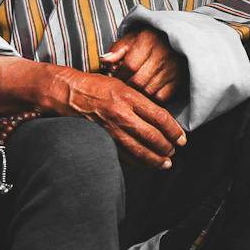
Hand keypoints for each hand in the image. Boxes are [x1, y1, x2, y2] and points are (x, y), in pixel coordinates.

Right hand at [54, 67, 186, 168]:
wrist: (68, 93)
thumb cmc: (96, 86)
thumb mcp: (123, 85)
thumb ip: (141, 101)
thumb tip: (161, 119)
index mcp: (129, 97)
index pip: (160, 117)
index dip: (174, 130)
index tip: (182, 138)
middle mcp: (121, 113)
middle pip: (152, 136)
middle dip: (167, 147)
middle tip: (174, 151)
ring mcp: (110, 128)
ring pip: (138, 150)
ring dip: (154, 159)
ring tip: (164, 163)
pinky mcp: (101, 139)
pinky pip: (123, 155)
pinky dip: (136, 161)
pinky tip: (144, 164)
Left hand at [103, 27, 185, 104]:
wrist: (170, 42)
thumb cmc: (145, 43)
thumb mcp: (129, 41)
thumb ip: (116, 50)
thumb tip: (105, 61)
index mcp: (148, 41)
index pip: (129, 66)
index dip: (118, 76)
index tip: (113, 79)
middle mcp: (163, 54)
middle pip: (138, 81)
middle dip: (126, 88)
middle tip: (120, 89)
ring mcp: (172, 69)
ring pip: (148, 92)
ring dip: (137, 95)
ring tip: (130, 92)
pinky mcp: (178, 81)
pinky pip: (160, 98)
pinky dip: (150, 100)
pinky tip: (144, 95)